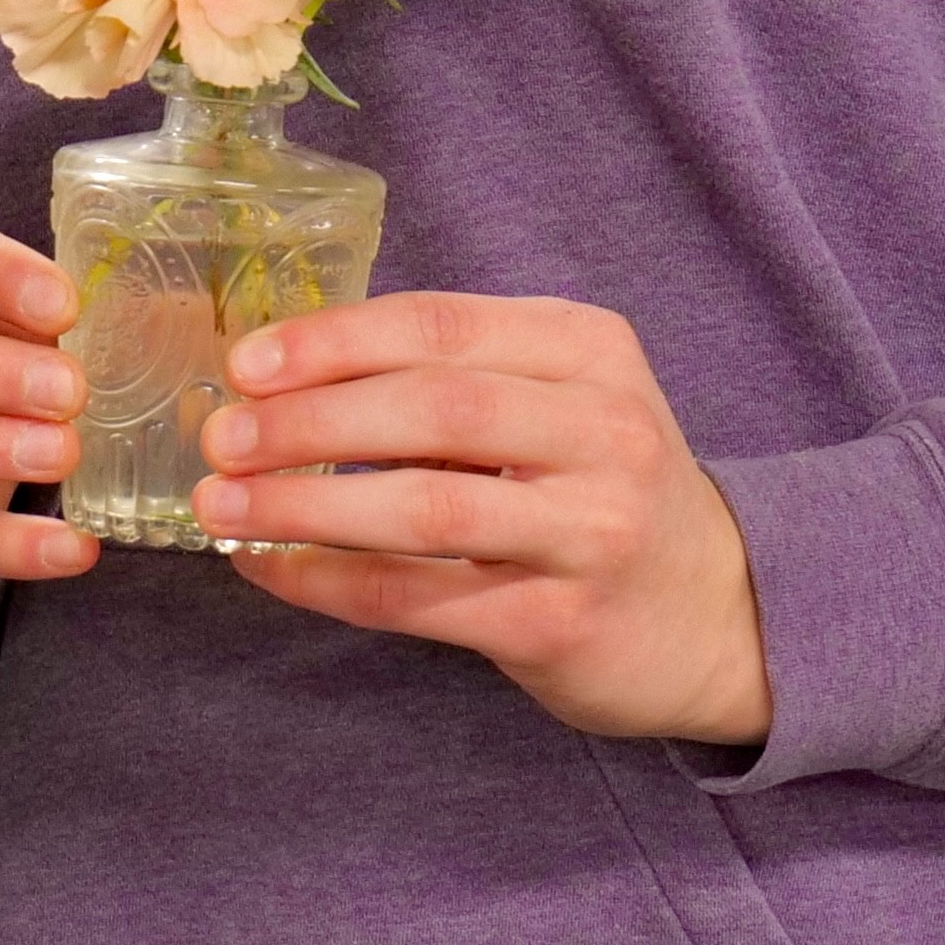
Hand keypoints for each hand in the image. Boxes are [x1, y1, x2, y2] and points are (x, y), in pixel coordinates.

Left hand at [194, 292, 773, 745]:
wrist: (722, 615)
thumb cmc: (601, 491)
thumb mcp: (560, 402)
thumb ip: (451, 377)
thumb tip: (282, 377)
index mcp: (589, 350)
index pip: (442, 324)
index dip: (333, 340)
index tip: (247, 362)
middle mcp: (603, 431)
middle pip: (434, 409)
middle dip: (310, 419)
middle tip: (223, 434)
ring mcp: (591, 531)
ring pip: (428, 508)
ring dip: (306, 504)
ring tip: (222, 504)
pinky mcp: (564, 621)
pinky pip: (423, 598)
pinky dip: (331, 582)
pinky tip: (271, 569)